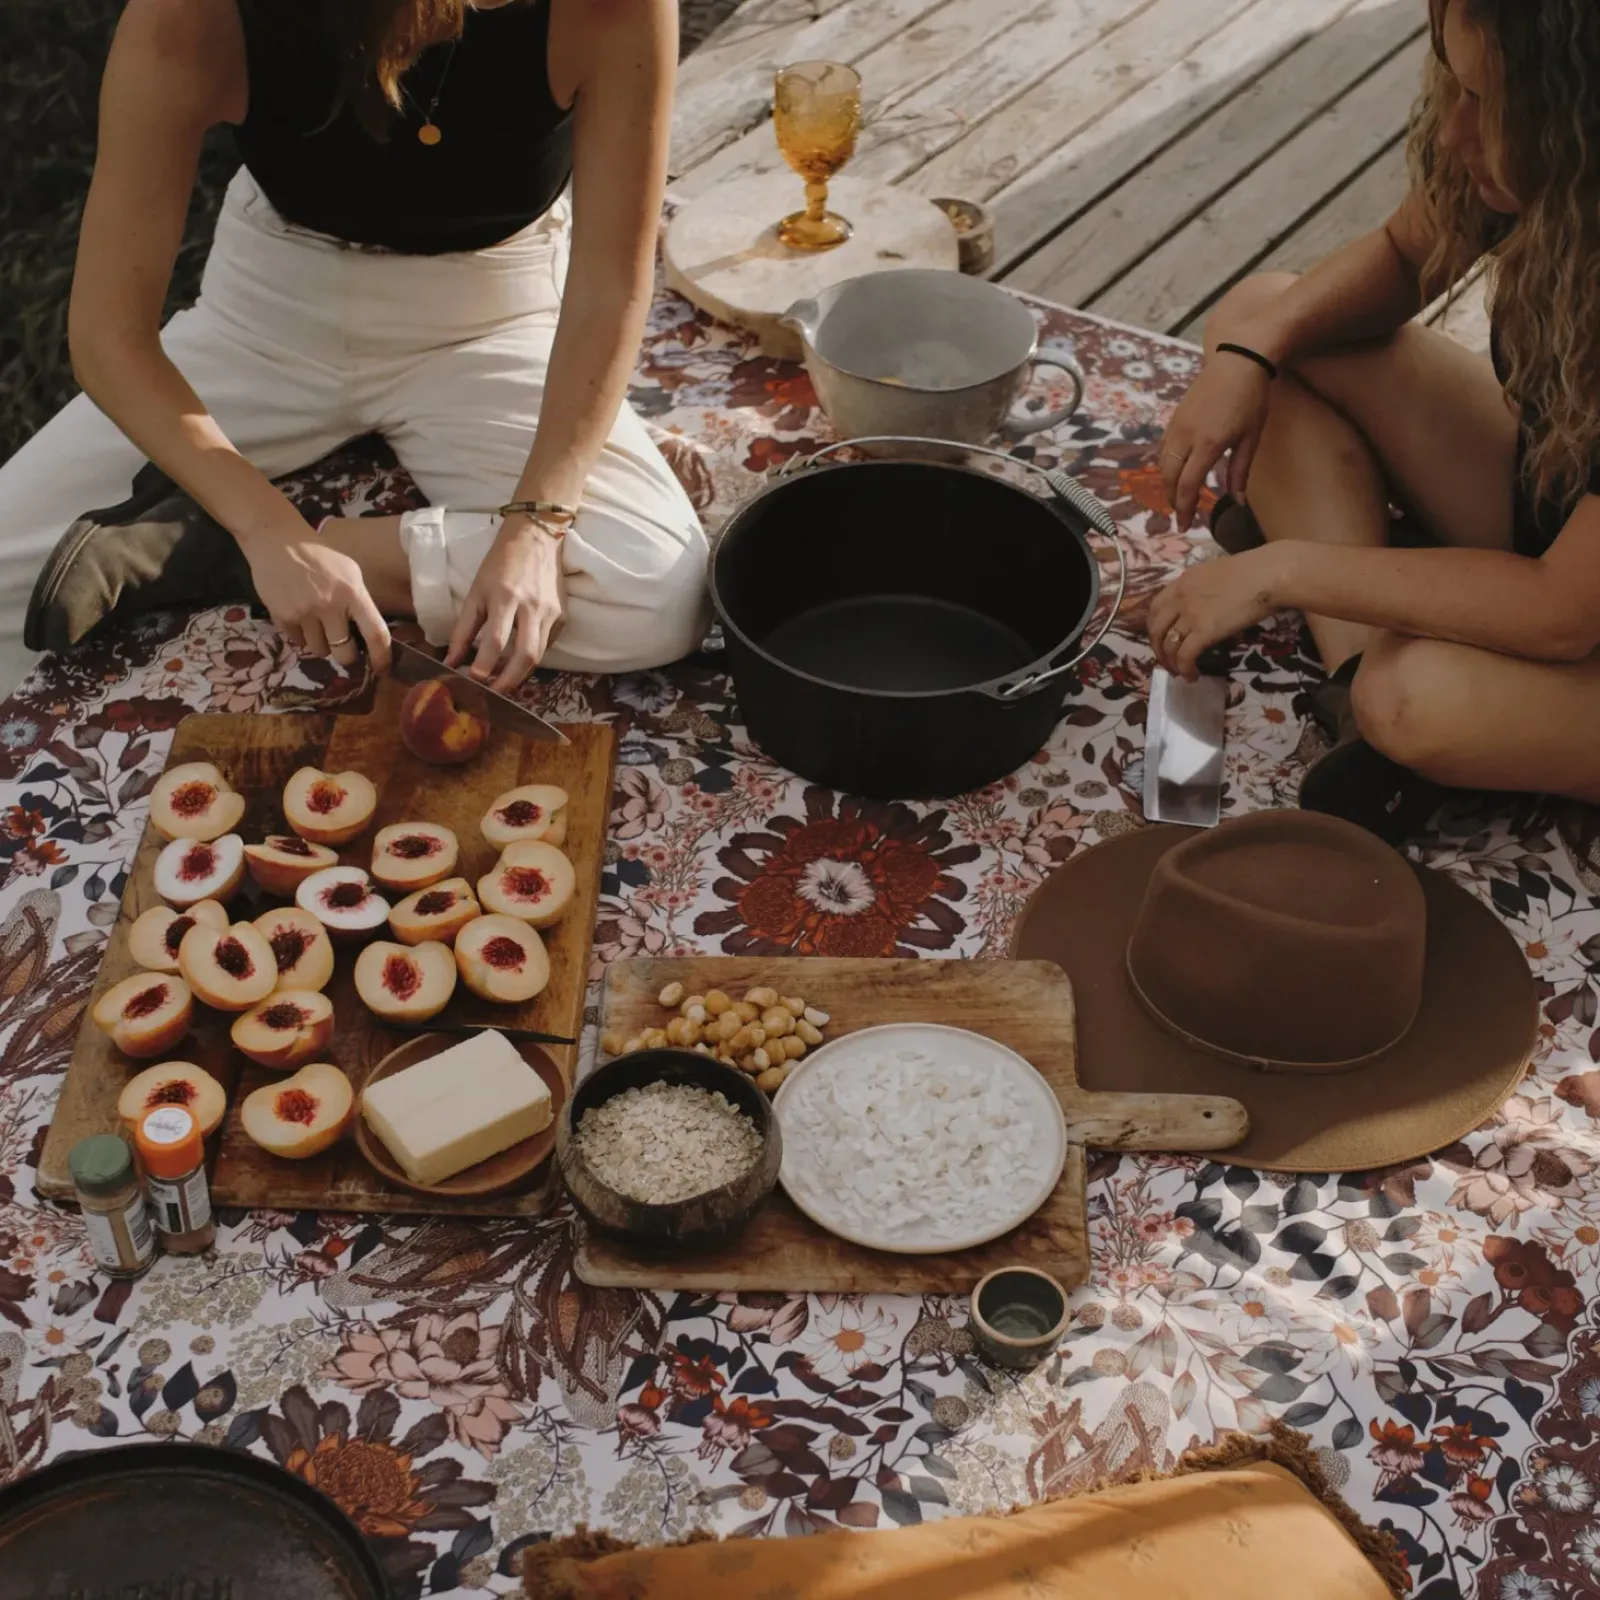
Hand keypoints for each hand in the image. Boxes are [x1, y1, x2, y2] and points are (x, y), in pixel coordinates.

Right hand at [246, 527, 390, 672]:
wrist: (277, 541)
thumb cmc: (320, 557)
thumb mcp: (350, 572)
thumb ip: (359, 601)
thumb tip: (369, 634)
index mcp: (353, 593)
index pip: (376, 633)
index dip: (382, 657)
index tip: (382, 669)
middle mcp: (330, 606)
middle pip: (345, 653)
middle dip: (347, 656)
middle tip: (345, 648)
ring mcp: (304, 612)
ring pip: (320, 651)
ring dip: (322, 644)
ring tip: (318, 626)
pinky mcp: (282, 616)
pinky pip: (298, 642)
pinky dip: (301, 636)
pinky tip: (300, 617)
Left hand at [446, 518, 565, 693]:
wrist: (535, 537)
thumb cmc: (499, 563)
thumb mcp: (476, 592)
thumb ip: (463, 628)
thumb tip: (451, 661)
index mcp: (506, 596)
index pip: (497, 641)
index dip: (484, 666)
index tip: (473, 681)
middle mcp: (532, 606)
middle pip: (525, 656)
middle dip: (508, 682)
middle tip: (493, 694)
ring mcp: (551, 612)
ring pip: (538, 656)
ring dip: (520, 675)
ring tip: (503, 683)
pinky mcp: (562, 617)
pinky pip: (546, 646)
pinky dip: (531, 658)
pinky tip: (518, 660)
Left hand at [1148, 548, 1281, 677]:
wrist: (1270, 574)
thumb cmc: (1254, 571)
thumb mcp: (1217, 574)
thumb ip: (1204, 590)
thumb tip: (1206, 608)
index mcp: (1183, 581)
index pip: (1156, 607)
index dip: (1155, 626)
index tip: (1161, 638)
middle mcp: (1180, 597)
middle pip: (1156, 629)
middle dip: (1158, 649)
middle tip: (1166, 661)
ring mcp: (1190, 614)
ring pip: (1168, 645)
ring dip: (1171, 663)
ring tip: (1180, 672)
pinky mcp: (1204, 631)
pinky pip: (1185, 656)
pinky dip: (1185, 669)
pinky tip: (1193, 675)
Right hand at [1160, 350, 1273, 530]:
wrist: (1239, 360)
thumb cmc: (1251, 398)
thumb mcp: (1251, 438)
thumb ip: (1240, 472)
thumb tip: (1237, 501)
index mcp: (1208, 443)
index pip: (1188, 485)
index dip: (1184, 509)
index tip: (1186, 526)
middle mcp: (1187, 436)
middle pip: (1169, 478)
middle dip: (1172, 500)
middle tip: (1182, 515)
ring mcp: (1177, 425)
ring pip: (1163, 464)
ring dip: (1168, 484)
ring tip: (1178, 497)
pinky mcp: (1175, 418)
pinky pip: (1164, 448)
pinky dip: (1167, 465)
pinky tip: (1177, 472)